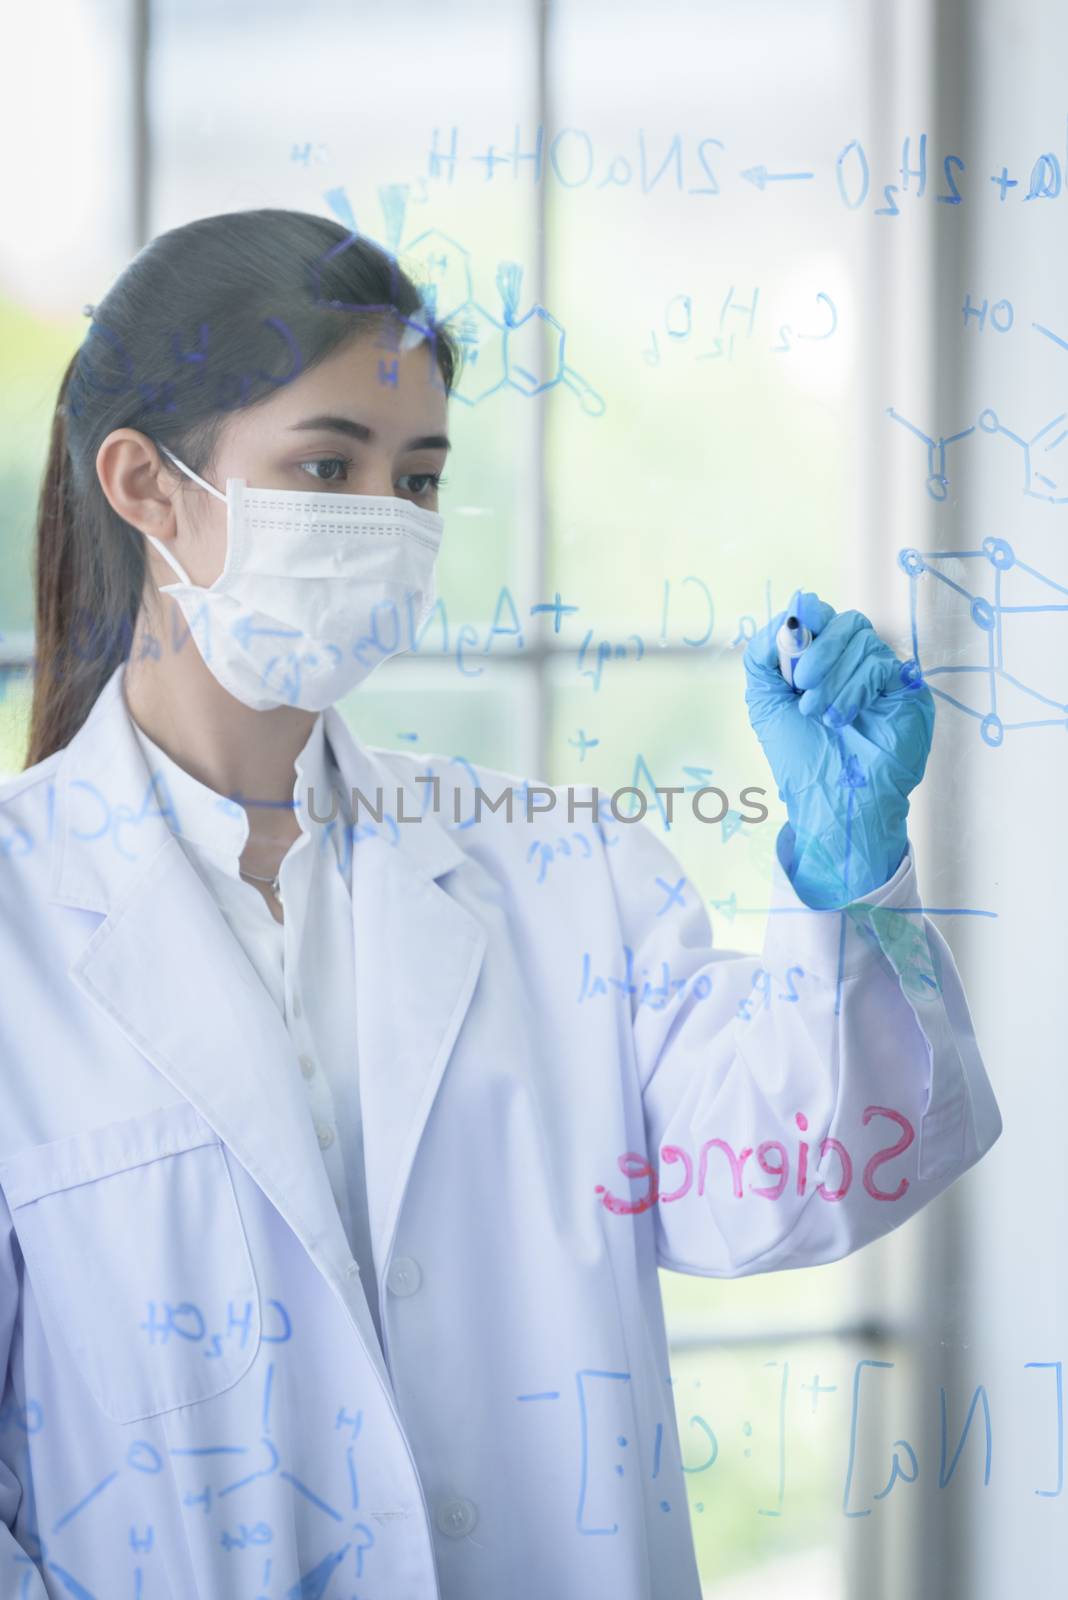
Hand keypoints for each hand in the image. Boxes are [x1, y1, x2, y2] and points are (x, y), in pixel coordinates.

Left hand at [743, 591, 933, 908]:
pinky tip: (841, 719)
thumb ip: (764, 657)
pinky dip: (854, 688)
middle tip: (802, 683)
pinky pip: (882, 665)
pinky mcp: (908, 694)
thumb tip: (786, 618)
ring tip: (819, 714)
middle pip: (848, 623)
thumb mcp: (766, 704)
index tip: (796, 625)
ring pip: (864, 642)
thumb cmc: (800, 759)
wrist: (831, 803)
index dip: (812, 616)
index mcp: (826, 665)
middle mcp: (857, 667)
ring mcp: (886, 680)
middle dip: (820, 649)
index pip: (826, 619)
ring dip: (834, 677)